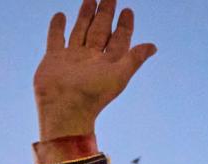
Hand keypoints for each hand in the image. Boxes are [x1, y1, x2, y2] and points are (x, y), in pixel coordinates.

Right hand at [33, 0, 157, 140]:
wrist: (64, 108)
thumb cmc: (93, 95)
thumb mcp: (119, 75)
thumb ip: (134, 59)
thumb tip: (153, 46)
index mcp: (107, 62)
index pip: (119, 39)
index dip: (124, 25)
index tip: (128, 10)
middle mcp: (91, 58)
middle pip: (100, 30)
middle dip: (105, 14)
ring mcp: (72, 57)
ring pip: (81, 30)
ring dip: (85, 15)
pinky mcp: (54, 59)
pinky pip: (56, 38)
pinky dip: (57, 27)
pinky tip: (61, 15)